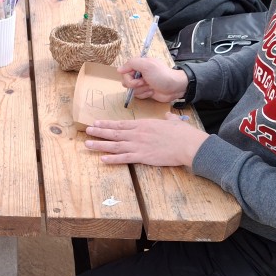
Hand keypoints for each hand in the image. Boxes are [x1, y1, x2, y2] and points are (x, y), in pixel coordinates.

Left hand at [84, 114, 207, 166]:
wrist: (187, 144)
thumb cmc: (182, 133)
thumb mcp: (173, 122)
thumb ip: (167, 119)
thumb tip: (167, 115)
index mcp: (143, 124)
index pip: (121, 124)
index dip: (107, 123)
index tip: (97, 122)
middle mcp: (137, 134)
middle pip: (114, 132)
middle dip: (99, 132)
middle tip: (87, 131)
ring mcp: (138, 145)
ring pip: (115, 145)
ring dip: (100, 144)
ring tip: (88, 144)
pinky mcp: (142, 157)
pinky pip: (124, 158)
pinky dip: (112, 159)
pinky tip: (102, 159)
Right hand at [119, 57, 187, 103]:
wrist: (174, 87)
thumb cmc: (162, 75)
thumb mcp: (147, 65)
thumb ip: (131, 63)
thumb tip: (118, 69)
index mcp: (139, 64)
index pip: (124, 71)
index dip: (129, 77)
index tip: (138, 77)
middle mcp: (138, 73)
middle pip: (126, 81)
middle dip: (135, 84)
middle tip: (145, 82)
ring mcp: (141, 83)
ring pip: (131, 90)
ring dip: (142, 90)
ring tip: (151, 87)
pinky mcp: (145, 91)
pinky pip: (137, 95)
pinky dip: (144, 94)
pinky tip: (152, 91)